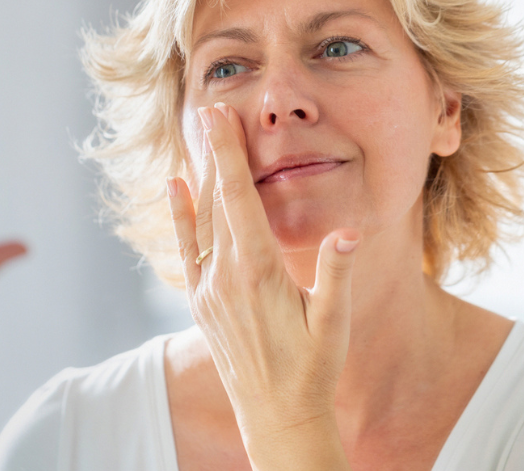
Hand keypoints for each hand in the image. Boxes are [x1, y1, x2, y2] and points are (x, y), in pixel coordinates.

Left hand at [167, 102, 357, 469]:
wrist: (277, 416)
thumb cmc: (313, 369)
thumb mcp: (333, 323)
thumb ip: (337, 275)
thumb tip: (348, 233)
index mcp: (257, 273)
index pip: (239, 199)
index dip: (229, 155)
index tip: (221, 117)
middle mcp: (224, 276)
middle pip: (217, 200)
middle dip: (216, 152)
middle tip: (212, 107)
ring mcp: (207, 289)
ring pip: (201, 220)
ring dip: (201, 175)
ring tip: (199, 132)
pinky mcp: (201, 301)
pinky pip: (186, 247)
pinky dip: (181, 214)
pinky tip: (175, 185)